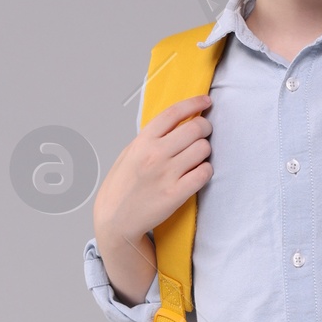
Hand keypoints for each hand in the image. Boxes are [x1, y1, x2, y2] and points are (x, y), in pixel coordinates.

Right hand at [93, 94, 211, 304]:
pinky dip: (205, 170)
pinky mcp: (176, 194)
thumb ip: (150, 137)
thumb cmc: (122, 186)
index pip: (174, 112)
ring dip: (205, 150)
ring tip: (198, 156)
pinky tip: (198, 172)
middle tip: (205, 132)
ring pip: (203, 149)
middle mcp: (155, 154)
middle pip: (195, 128)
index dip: (194, 103)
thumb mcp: (129, 153)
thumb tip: (175, 122)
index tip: (205, 101)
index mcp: (143, 141)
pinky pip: (204, 173)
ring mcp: (166, 174)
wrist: (115, 220)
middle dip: (205, 127)